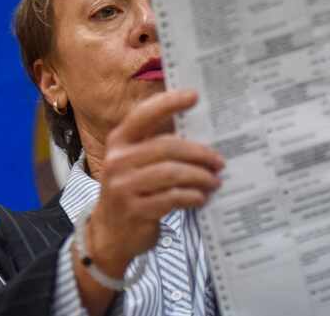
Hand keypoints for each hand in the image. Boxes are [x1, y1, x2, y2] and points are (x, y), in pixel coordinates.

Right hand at [87, 89, 223, 276]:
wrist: (110, 234)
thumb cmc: (132, 190)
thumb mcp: (135, 163)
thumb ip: (157, 146)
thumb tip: (200, 133)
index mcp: (119, 141)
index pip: (144, 115)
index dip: (169, 103)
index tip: (194, 96)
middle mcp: (117, 161)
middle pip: (167, 147)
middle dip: (199, 153)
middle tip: (219, 161)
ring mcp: (123, 186)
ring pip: (171, 173)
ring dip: (199, 176)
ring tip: (214, 181)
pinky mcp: (134, 210)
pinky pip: (171, 198)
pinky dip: (191, 196)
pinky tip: (201, 198)